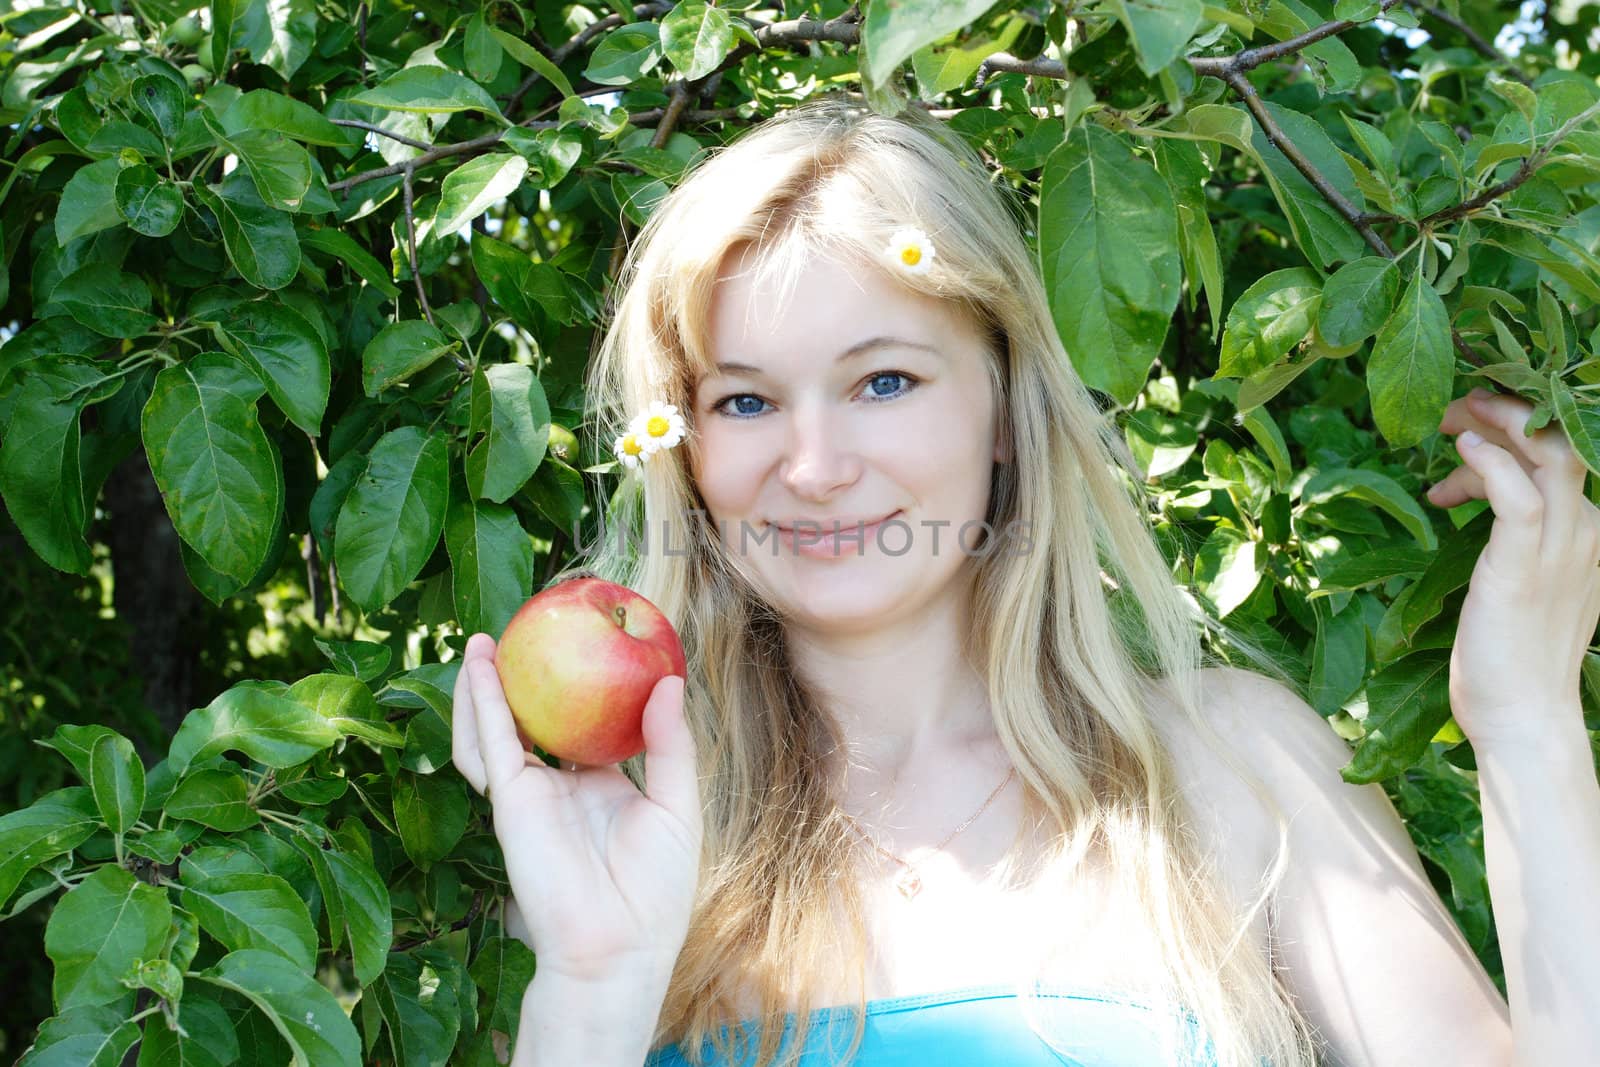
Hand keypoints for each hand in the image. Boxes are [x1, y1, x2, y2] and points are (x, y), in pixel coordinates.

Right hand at [450, 631, 702, 986]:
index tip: (588, 642)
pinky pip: (490, 743)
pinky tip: (478, 666)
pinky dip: (481, 704)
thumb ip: (670, 745)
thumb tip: (670, 680)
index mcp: (600, 787)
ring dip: (485, 686)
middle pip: (533, 721)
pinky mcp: (511, 801)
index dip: (581, 688)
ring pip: (497, 729)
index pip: (584, 726)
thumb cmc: (657, 890)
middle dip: (523, 681)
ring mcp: (531, 792)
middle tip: (525, 631)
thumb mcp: (678, 807)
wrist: (619, 948)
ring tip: (483, 639)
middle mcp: (560, 786)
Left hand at [1424, 387, 1599, 749]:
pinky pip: (1519, 499)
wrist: (1522, 716)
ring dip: (1497, 425)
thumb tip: (1472, 493)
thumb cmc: (1510, 653)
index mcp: (1588, 534)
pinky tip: (1459, 451)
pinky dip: (1491, 464)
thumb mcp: (1519, 580)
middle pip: (1562, 443)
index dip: (1515, 430)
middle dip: (1508, 413)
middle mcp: (1587, 534)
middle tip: (1454, 411)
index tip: (1467, 428)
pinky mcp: (1522, 569)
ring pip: (1548, 457)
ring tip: (1448, 422)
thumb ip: (1512, 537)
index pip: (1561, 457)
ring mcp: (1561, 551)